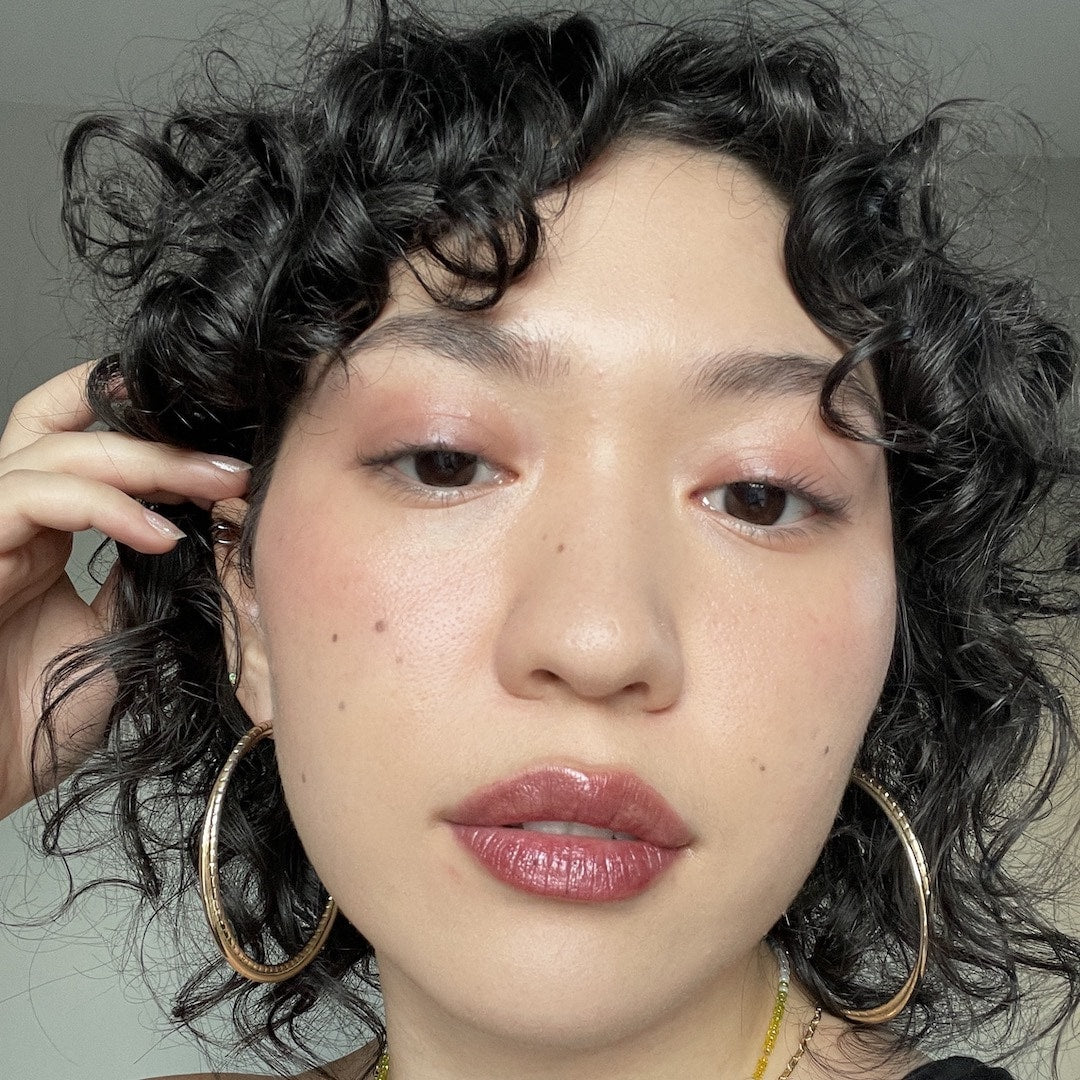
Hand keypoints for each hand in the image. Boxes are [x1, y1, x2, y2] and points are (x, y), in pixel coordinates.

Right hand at [0, 361, 249, 818]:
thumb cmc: (33, 721)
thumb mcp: (114, 634)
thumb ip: (141, 576)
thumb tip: (200, 530)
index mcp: (38, 533)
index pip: (79, 441)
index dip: (144, 427)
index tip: (225, 446)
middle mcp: (7, 521)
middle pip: (72, 432)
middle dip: (163, 439)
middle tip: (236, 464)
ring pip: (57, 453)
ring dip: (148, 463)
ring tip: (218, 486)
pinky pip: (29, 499)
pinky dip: (102, 506)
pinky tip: (159, 533)